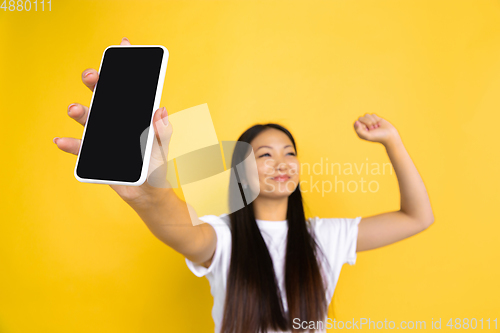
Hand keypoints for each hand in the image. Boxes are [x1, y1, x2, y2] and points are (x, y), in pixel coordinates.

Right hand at [54, 37, 173, 206]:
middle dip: (97, 83)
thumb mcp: (162, 147)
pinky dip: (71, 143)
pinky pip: (81, 147)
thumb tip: (160, 110)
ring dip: (80, 111)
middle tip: (93, 76)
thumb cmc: (155, 166)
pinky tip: (62, 140)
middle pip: (104, 97)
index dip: (125, 68)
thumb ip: (163, 130)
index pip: (129, 89)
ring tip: (75, 109)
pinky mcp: (96, 154)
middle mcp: (117, 122)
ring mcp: (104, 136)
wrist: (147, 192)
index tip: (122, 46)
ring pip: (89, 119)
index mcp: (134, 116)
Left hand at [353, 113, 399, 145]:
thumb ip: (359, 130)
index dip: (362, 125)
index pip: (356, 123)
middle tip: (373, 129)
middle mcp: (363, 126)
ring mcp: (369, 122)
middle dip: (368, 123)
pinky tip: (379, 125)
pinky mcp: (375, 118)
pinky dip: (377, 119)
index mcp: (360, 131)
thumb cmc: (378, 137)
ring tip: (376, 127)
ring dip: (373, 121)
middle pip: (361, 118)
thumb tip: (356, 122)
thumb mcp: (368, 136)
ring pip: (367, 115)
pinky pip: (373, 114)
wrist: (390, 135)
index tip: (367, 129)